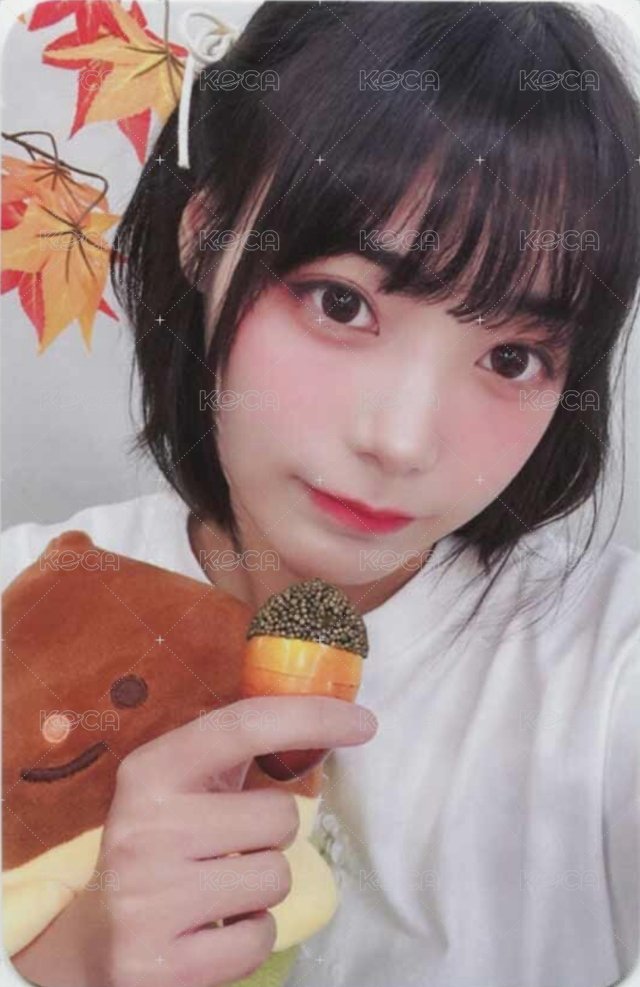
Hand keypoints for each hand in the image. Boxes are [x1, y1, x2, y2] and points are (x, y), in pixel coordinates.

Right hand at [13, 695, 375, 986]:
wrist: (94, 938)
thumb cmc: (160, 844)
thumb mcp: (180, 786)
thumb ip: (234, 750)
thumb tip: (324, 712)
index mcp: (150, 771)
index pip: (244, 726)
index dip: (311, 717)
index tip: (364, 722)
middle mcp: (144, 827)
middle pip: (278, 816)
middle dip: (270, 835)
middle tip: (230, 846)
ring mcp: (147, 899)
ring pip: (276, 878)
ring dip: (262, 886)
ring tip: (219, 887)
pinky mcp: (159, 963)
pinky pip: (260, 938)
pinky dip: (251, 934)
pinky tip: (214, 928)